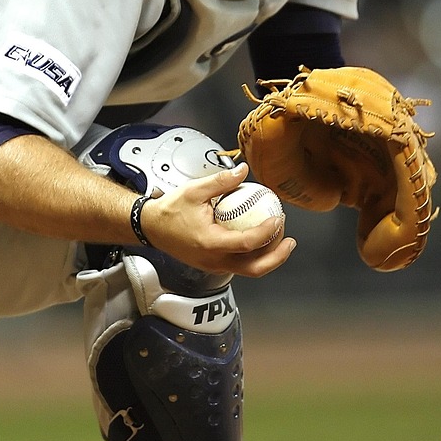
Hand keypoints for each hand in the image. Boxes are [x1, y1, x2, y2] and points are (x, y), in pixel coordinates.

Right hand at [140, 161, 296, 277]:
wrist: (150, 228)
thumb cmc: (169, 210)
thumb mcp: (195, 190)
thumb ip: (222, 181)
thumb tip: (243, 170)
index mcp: (210, 243)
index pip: (247, 243)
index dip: (267, 232)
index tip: (278, 218)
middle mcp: (214, 260)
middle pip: (255, 268)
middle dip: (277, 256)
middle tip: (289, 240)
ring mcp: (214, 265)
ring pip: (249, 270)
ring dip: (268, 257)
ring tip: (280, 239)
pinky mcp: (213, 265)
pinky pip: (240, 265)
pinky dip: (255, 256)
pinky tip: (260, 240)